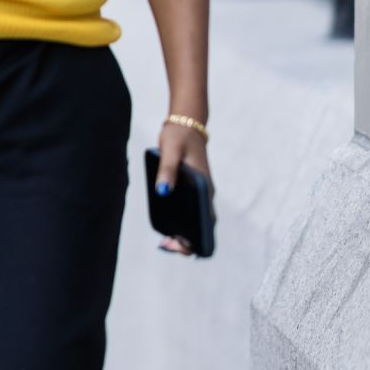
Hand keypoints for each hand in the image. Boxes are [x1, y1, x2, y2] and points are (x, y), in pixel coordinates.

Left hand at [153, 119, 212, 256]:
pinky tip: (167, 228)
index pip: (207, 222)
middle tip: (164, 245)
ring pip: (197, 222)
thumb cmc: (178, 137)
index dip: (196, 238)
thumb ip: (166, 170)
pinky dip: (182, 224)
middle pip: (202, 228)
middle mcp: (205, 194)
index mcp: (204, 188)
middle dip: (186, 242)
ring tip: (164, 242)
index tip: (177, 243)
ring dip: (184, 235)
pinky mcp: (193, 191)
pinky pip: (191, 214)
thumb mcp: (169, 150)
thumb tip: (162, 192)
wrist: (186, 125)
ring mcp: (200, 194)